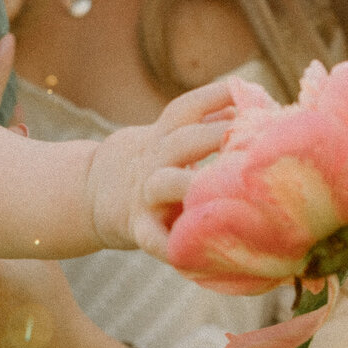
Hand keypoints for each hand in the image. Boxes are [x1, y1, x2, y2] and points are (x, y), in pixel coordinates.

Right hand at [88, 77, 234, 257]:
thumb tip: (254, 100)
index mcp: (163, 134)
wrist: (92, 196)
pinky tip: (190, 257)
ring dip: (188, 183)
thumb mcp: (169, 137)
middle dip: (214, 135)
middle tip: (252, 137)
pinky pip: (152, 237)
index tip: (244, 90)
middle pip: (182, 140)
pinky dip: (167, 245)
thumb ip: (207, 123)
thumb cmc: (152, 163)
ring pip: (164, 183)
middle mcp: (154, 159)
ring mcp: (145, 193)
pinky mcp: (139, 227)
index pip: (187, 107)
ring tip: (217, 188)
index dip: (214, 96)